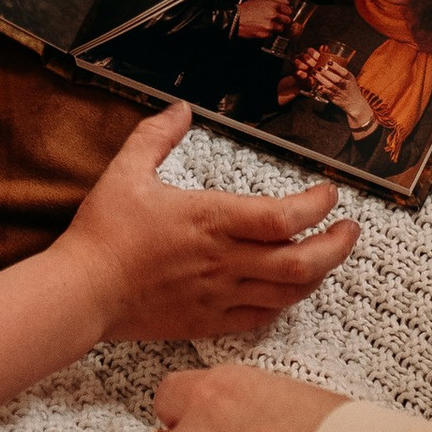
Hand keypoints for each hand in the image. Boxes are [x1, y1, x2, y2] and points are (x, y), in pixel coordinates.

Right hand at [67, 108, 355, 341]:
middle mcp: (225, 261)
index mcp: (212, 220)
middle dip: (338, 246)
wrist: (81, 293)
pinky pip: (260, 317)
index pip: (285, 218)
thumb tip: (180, 109)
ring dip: (318, 275)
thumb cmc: (103, 233)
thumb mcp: (126, 171)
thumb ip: (157, 136)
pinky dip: (283, 303)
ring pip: (289, 293)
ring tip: (328, 258)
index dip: (317, 206)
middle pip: (303, 261)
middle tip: (350, 230)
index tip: (329, 194)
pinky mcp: (208, 322)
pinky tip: (288, 291)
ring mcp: (220, 296)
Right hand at [231, 0, 295, 41]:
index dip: (286, 12)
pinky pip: (273, 34)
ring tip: (268, 24)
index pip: (289, 10)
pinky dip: (270, 32)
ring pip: (282, 28)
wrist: (236, 19)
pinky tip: (263, 27)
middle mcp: (274, 15)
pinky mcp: (266, 33)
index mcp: (273, 5)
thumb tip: (285, 2)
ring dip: (277, 27)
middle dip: (283, 20)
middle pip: (288, 20)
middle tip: (277, 19)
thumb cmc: (246, 9)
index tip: (284, 13)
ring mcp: (271, 25)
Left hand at [292, 47, 378, 136]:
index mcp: (350, 78)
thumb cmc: (352, 91)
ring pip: (329, 85)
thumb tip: (329, 61)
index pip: (342, 70)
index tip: (327, 61)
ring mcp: (341, 93)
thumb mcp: (350, 79)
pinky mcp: (335, 99)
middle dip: (324, 72)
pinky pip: (326, 93)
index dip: (334, 66)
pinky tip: (315, 85)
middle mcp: (346, 85)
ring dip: (321, 79)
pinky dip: (320, 89)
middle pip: (334, 77)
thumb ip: (341, 72)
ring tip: (314, 74)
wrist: (357, 107)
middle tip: (316, 66)